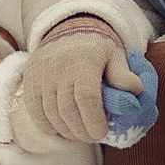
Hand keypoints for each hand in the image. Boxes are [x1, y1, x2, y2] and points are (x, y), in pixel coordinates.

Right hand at [14, 18, 143, 144]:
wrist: (69, 28)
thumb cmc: (98, 48)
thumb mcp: (116, 55)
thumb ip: (124, 75)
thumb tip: (135, 93)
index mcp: (85, 60)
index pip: (86, 97)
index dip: (93, 120)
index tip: (101, 133)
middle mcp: (59, 66)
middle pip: (67, 110)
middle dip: (81, 131)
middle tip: (93, 137)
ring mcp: (41, 74)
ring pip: (50, 114)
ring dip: (66, 131)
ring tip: (80, 134)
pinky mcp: (29, 80)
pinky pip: (36, 112)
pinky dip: (49, 126)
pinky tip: (62, 129)